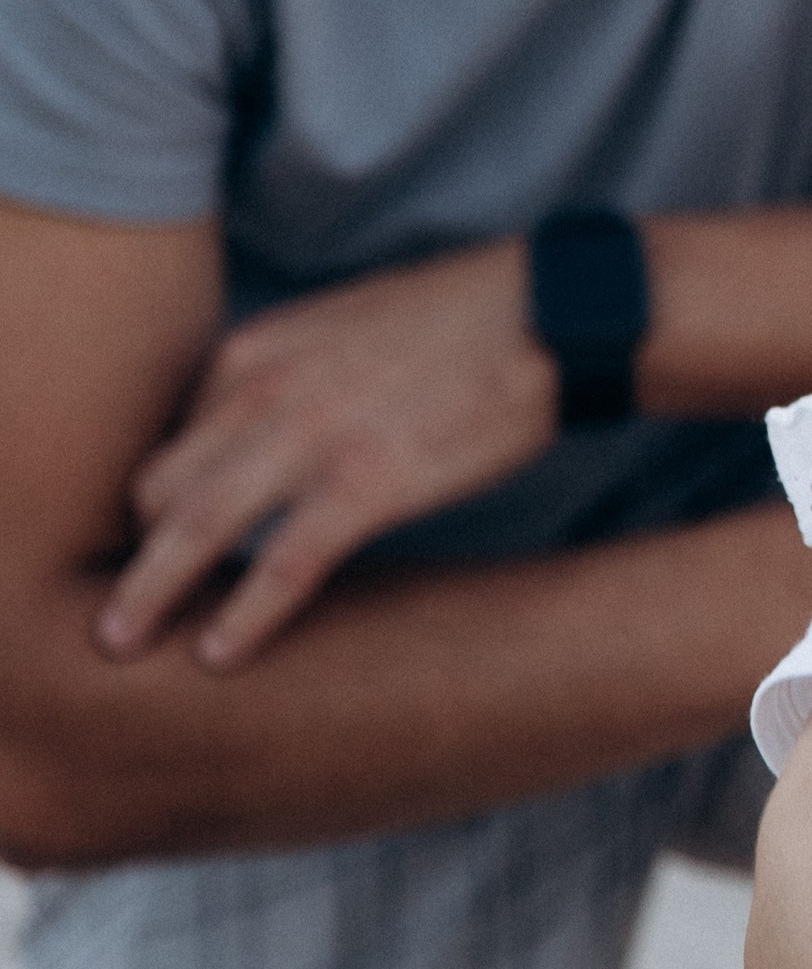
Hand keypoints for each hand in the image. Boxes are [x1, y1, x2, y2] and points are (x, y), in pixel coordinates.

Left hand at [95, 242, 558, 669]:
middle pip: (160, 488)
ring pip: (196, 528)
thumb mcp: (343, 324)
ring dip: (150, 593)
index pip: (172, 443)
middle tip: (108, 612)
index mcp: (255, 351)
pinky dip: (245, 614)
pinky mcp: (371, 482)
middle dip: (127, 553)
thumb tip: (260, 428)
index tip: (150, 551)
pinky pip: (285, 564)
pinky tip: (220, 655)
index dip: (154, 505)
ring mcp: (314, 437)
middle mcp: (265, 390)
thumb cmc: (458, 320)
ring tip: (120, 645)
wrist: (547, 313)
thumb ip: (285, 374)